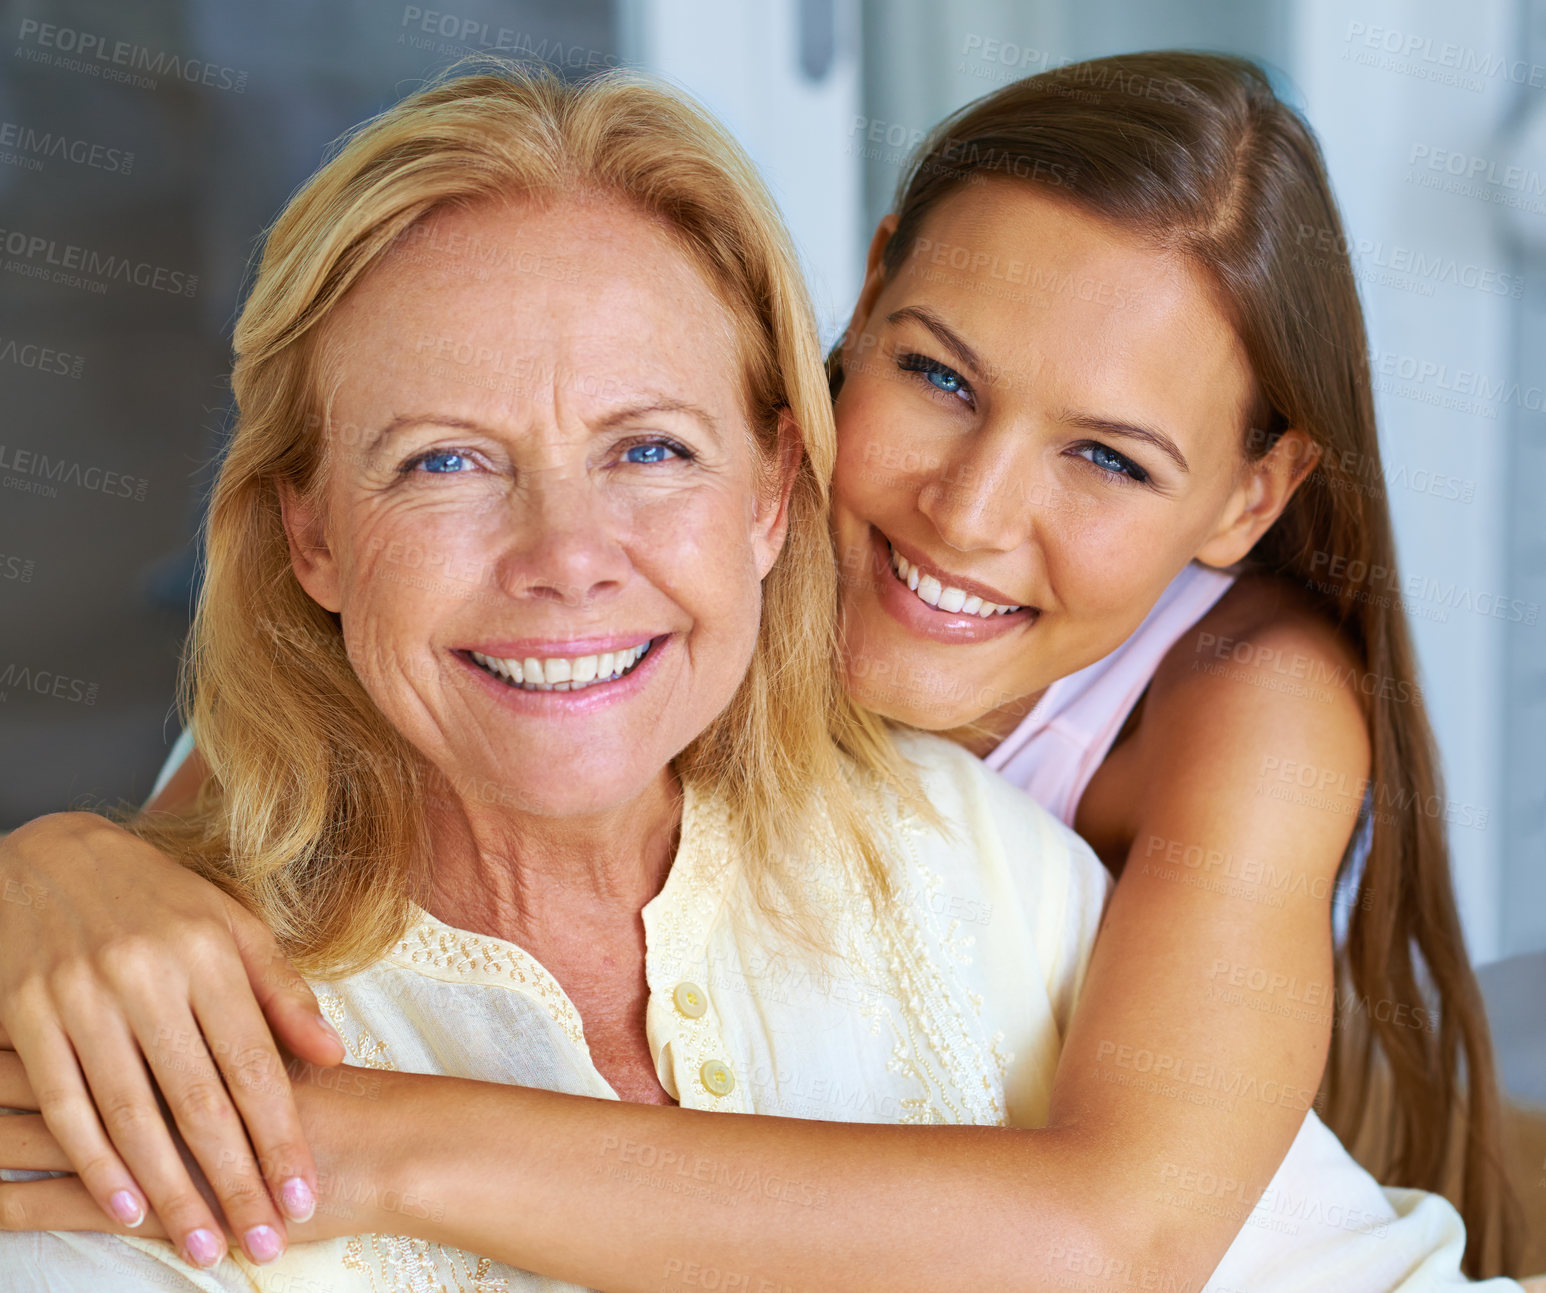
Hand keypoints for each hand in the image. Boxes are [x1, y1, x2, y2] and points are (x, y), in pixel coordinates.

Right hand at [0, 813, 346, 1266]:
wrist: (52, 857)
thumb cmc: (160, 901)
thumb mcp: (232, 927)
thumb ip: (282, 993)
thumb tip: (334, 1055)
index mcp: (209, 955)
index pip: (254, 1063)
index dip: (280, 1135)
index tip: (304, 1195)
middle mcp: (149, 977)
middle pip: (199, 1100)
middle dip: (235, 1180)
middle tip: (264, 1240)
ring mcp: (84, 998)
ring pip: (134, 1114)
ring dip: (170, 1190)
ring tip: (205, 1244)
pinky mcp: (29, 1015)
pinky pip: (67, 1104)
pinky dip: (97, 1163)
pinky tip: (128, 1210)